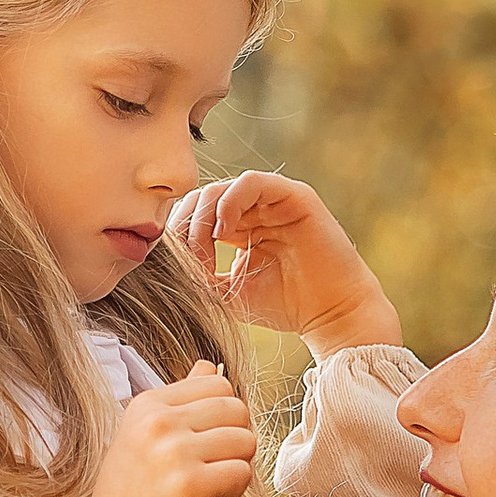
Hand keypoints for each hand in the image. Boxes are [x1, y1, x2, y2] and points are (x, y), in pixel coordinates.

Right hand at [56, 363, 258, 496]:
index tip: (200, 447)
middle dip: (233, 442)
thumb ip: (181, 402)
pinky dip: (232, 494)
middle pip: (237, 409)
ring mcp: (174, 453)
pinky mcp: (190, 485)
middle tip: (207, 470)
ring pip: (246, 441)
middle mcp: (159, 423)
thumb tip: (209, 366)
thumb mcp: (146, 438)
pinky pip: (243, 474)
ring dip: (234, 469)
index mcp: (148, 405)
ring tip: (204, 488)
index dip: (222, 418)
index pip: (217, 384)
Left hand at [167, 173, 400, 359]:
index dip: (177, 236)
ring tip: (203, 252)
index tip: (172, 268)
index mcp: (238, 227)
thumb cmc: (285, 306)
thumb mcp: (227, 293)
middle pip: (201, 199)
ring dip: (202, 220)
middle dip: (185, 228)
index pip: (194, 215)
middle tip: (186, 262)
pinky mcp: (294, 195)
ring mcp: (273, 199)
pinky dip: (229, 203)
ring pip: (220, 189)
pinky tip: (222, 232)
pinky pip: (251, 182)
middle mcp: (254, 209)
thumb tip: (164, 264)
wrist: (331, 314)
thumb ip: (198, 275)